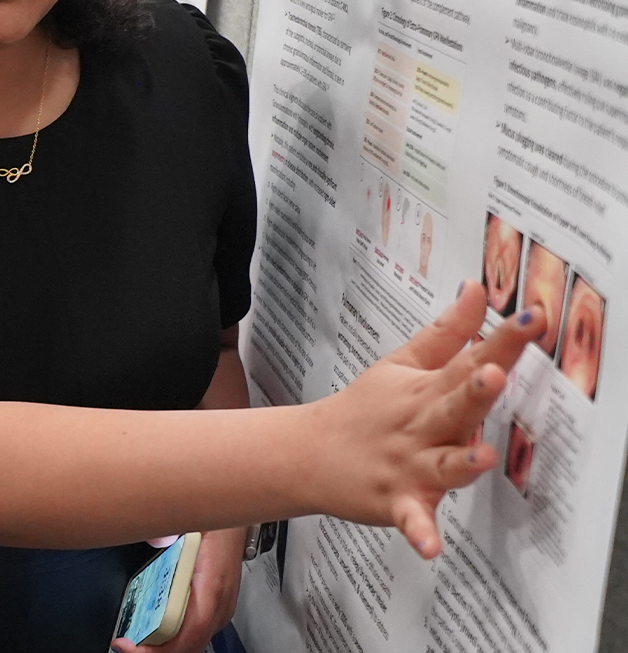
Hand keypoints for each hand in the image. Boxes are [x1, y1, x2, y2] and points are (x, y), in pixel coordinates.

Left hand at [112, 527, 243, 652]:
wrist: (233, 522)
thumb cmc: (216, 526)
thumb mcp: (190, 523)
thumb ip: (167, 531)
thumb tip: (155, 540)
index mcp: (213, 586)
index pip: (192, 631)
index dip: (162, 648)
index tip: (131, 646)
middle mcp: (219, 604)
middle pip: (190, 645)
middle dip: (156, 651)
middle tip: (125, 646)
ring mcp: (219, 609)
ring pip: (192, 642)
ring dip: (164, 648)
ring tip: (134, 643)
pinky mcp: (214, 608)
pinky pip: (193, 633)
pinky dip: (172, 640)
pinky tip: (151, 634)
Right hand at [307, 282, 545, 556]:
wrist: (307, 454)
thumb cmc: (363, 410)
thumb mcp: (401, 363)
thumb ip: (448, 332)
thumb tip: (477, 291)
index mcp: (426, 390)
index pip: (469, 359)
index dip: (502, 340)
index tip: (530, 319)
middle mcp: (420, 426)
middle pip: (453, 406)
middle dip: (473, 390)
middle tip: (492, 373)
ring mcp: (407, 465)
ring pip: (440, 464)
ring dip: (458, 461)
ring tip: (478, 457)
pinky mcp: (396, 502)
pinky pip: (412, 520)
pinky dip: (419, 533)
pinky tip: (430, 546)